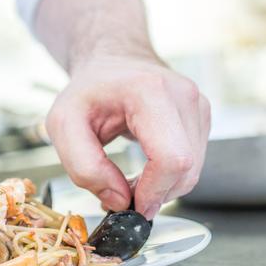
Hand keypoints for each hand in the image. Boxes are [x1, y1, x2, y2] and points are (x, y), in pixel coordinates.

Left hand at [45, 54, 209, 218]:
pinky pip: (192, 163)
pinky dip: (169, 176)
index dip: (153, 191)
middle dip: (155, 193)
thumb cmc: (89, 90)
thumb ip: (84, 168)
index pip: (171, 158)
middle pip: (186, 169)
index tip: (131, 204)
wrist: (112, 62)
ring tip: (129, 178)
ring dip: (161, 187)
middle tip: (121, 191)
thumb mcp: (63, 126)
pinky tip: (146, 167)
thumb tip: (120, 200)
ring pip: (192, 171)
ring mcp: (198, 105)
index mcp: (150, 91)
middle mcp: (183, 95)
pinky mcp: (202, 117)